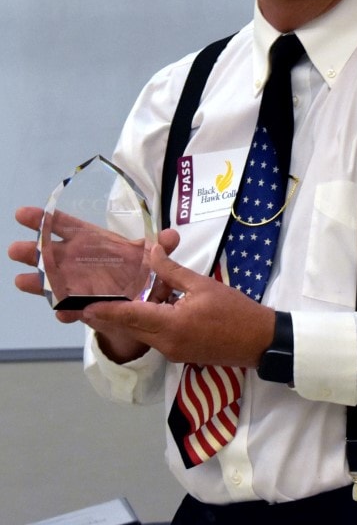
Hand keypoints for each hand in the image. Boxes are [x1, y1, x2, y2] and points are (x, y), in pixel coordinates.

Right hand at [8, 206, 178, 326]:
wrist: (147, 308)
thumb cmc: (146, 275)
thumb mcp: (155, 259)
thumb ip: (162, 248)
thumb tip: (171, 236)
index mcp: (96, 244)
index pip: (69, 227)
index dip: (48, 220)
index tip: (25, 214)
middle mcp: (83, 263)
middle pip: (54, 253)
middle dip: (34, 251)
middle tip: (15, 249)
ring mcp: (80, 286)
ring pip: (55, 282)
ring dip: (39, 282)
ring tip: (22, 281)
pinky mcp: (86, 309)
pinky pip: (73, 310)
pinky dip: (67, 311)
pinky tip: (61, 312)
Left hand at [80, 245, 275, 368]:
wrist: (260, 341)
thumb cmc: (235, 310)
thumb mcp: (202, 285)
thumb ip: (172, 271)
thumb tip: (151, 253)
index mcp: (171, 325)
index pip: (130, 315)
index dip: (105, 310)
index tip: (82, 305)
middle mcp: (166, 343)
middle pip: (131, 327)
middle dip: (110, 315)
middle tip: (88, 299)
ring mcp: (173, 353)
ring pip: (142, 333)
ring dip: (129, 318)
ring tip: (112, 300)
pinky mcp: (180, 355)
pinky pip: (156, 338)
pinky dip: (146, 324)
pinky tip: (144, 308)